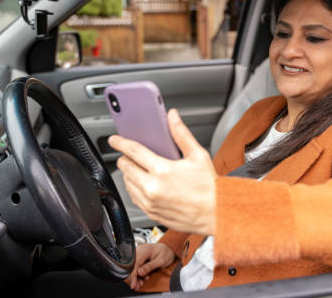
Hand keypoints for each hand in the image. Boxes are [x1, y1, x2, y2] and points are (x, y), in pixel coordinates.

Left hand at [109, 109, 216, 234]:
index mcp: (162, 171)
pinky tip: (144, 183)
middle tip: (130, 154)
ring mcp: (150, 202)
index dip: (121, 143)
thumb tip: (172, 117)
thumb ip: (181, 134)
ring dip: (129, 173)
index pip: (133, 151)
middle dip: (125, 158)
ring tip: (140, 168)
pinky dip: (134, 188)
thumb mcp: (198, 155)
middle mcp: (152, 188)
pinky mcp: (151, 213)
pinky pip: (133, 198)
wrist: (216, 214)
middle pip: (125, 167)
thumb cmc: (209, 188)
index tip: (114, 140)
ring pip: (127, 183)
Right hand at [129, 243, 174, 290]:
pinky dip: (138, 275)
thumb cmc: (166, 252)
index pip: (135, 264)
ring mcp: (139, 254)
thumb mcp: (161, 260)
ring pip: (133, 268)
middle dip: (134, 278)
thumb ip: (150, 266)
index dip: (133, 275)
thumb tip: (139, 272)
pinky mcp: (140, 258)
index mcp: (144, 250)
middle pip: (132, 266)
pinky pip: (136, 267)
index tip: (133, 285)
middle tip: (137, 286)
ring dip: (136, 277)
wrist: (169, 249)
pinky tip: (142, 279)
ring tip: (140, 284)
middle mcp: (140, 251)